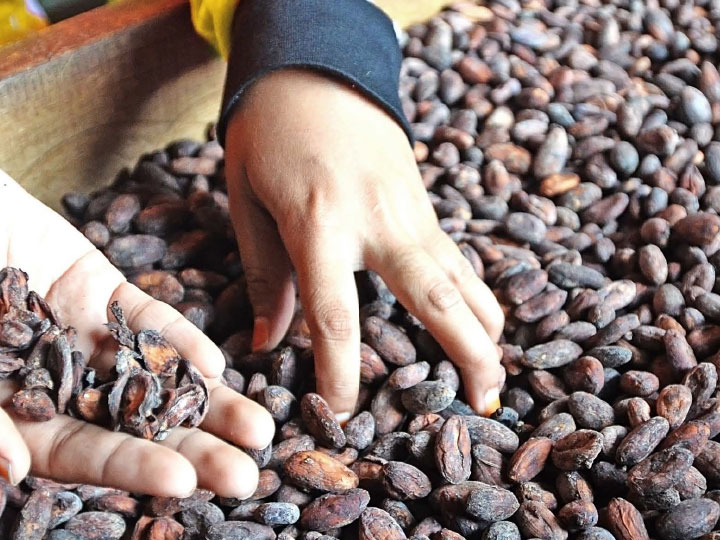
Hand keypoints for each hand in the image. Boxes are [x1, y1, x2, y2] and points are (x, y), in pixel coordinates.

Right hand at [0, 172, 273, 497]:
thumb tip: (12, 473)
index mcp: (23, 413)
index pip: (84, 454)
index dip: (131, 470)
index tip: (182, 484)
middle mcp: (60, 381)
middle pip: (136, 424)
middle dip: (193, 450)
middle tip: (247, 474)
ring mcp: (83, 334)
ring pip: (155, 374)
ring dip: (207, 401)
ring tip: (260, 427)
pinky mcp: (99, 288)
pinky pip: (145, 318)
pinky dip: (178, 339)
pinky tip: (216, 363)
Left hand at [224, 69, 503, 419]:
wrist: (314, 67)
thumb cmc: (267, 133)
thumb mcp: (247, 202)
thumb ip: (266, 277)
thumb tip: (268, 345)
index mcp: (320, 225)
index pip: (336, 316)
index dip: (340, 372)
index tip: (343, 413)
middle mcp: (378, 221)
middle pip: (435, 298)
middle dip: (465, 354)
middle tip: (485, 403)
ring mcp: (410, 209)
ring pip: (461, 276)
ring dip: (485, 326)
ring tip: (497, 374)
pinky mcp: (423, 202)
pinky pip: (455, 256)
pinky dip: (475, 292)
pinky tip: (483, 319)